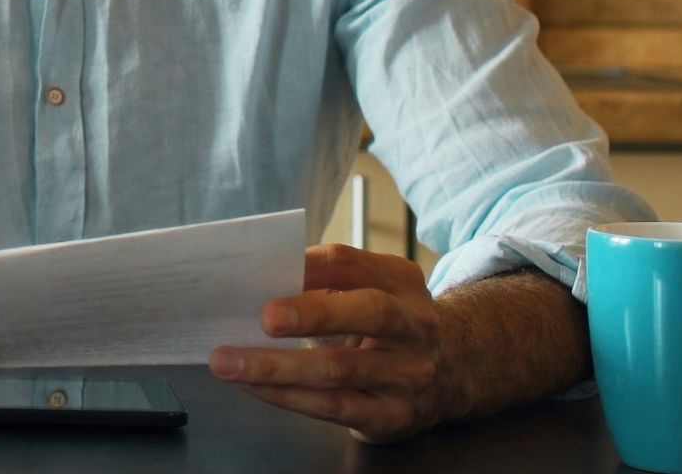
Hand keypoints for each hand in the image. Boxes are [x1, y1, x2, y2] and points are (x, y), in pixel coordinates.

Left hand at [208, 243, 448, 442]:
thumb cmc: (388, 326)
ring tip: (228, 363)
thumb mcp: (371, 291)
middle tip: (264, 319)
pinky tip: (254, 387)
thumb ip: (326, 282)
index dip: (306, 266)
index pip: (351, 264)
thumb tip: (255, 284)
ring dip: (277, 367)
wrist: (452, 374)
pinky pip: (333, 407)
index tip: (261, 269)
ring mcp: (408, 375)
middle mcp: (414, 326)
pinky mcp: (392, 416)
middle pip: (369, 313)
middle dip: (313, 314)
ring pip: (340, 370)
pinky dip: (287, 396)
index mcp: (400, 282)